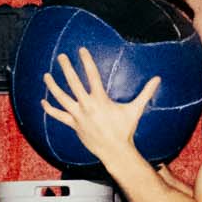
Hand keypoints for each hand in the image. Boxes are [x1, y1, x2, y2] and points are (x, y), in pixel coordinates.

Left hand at [41, 47, 158, 165]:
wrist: (115, 151)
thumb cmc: (125, 130)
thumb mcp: (135, 110)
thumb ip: (146, 93)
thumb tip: (158, 79)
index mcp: (100, 100)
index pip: (92, 75)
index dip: (86, 61)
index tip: (81, 50)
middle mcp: (87, 106)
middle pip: (73, 83)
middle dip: (66, 68)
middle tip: (61, 56)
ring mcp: (78, 116)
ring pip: (61, 98)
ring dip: (53, 86)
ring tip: (46, 75)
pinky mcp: (74, 125)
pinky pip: (58, 116)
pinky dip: (50, 109)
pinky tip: (43, 102)